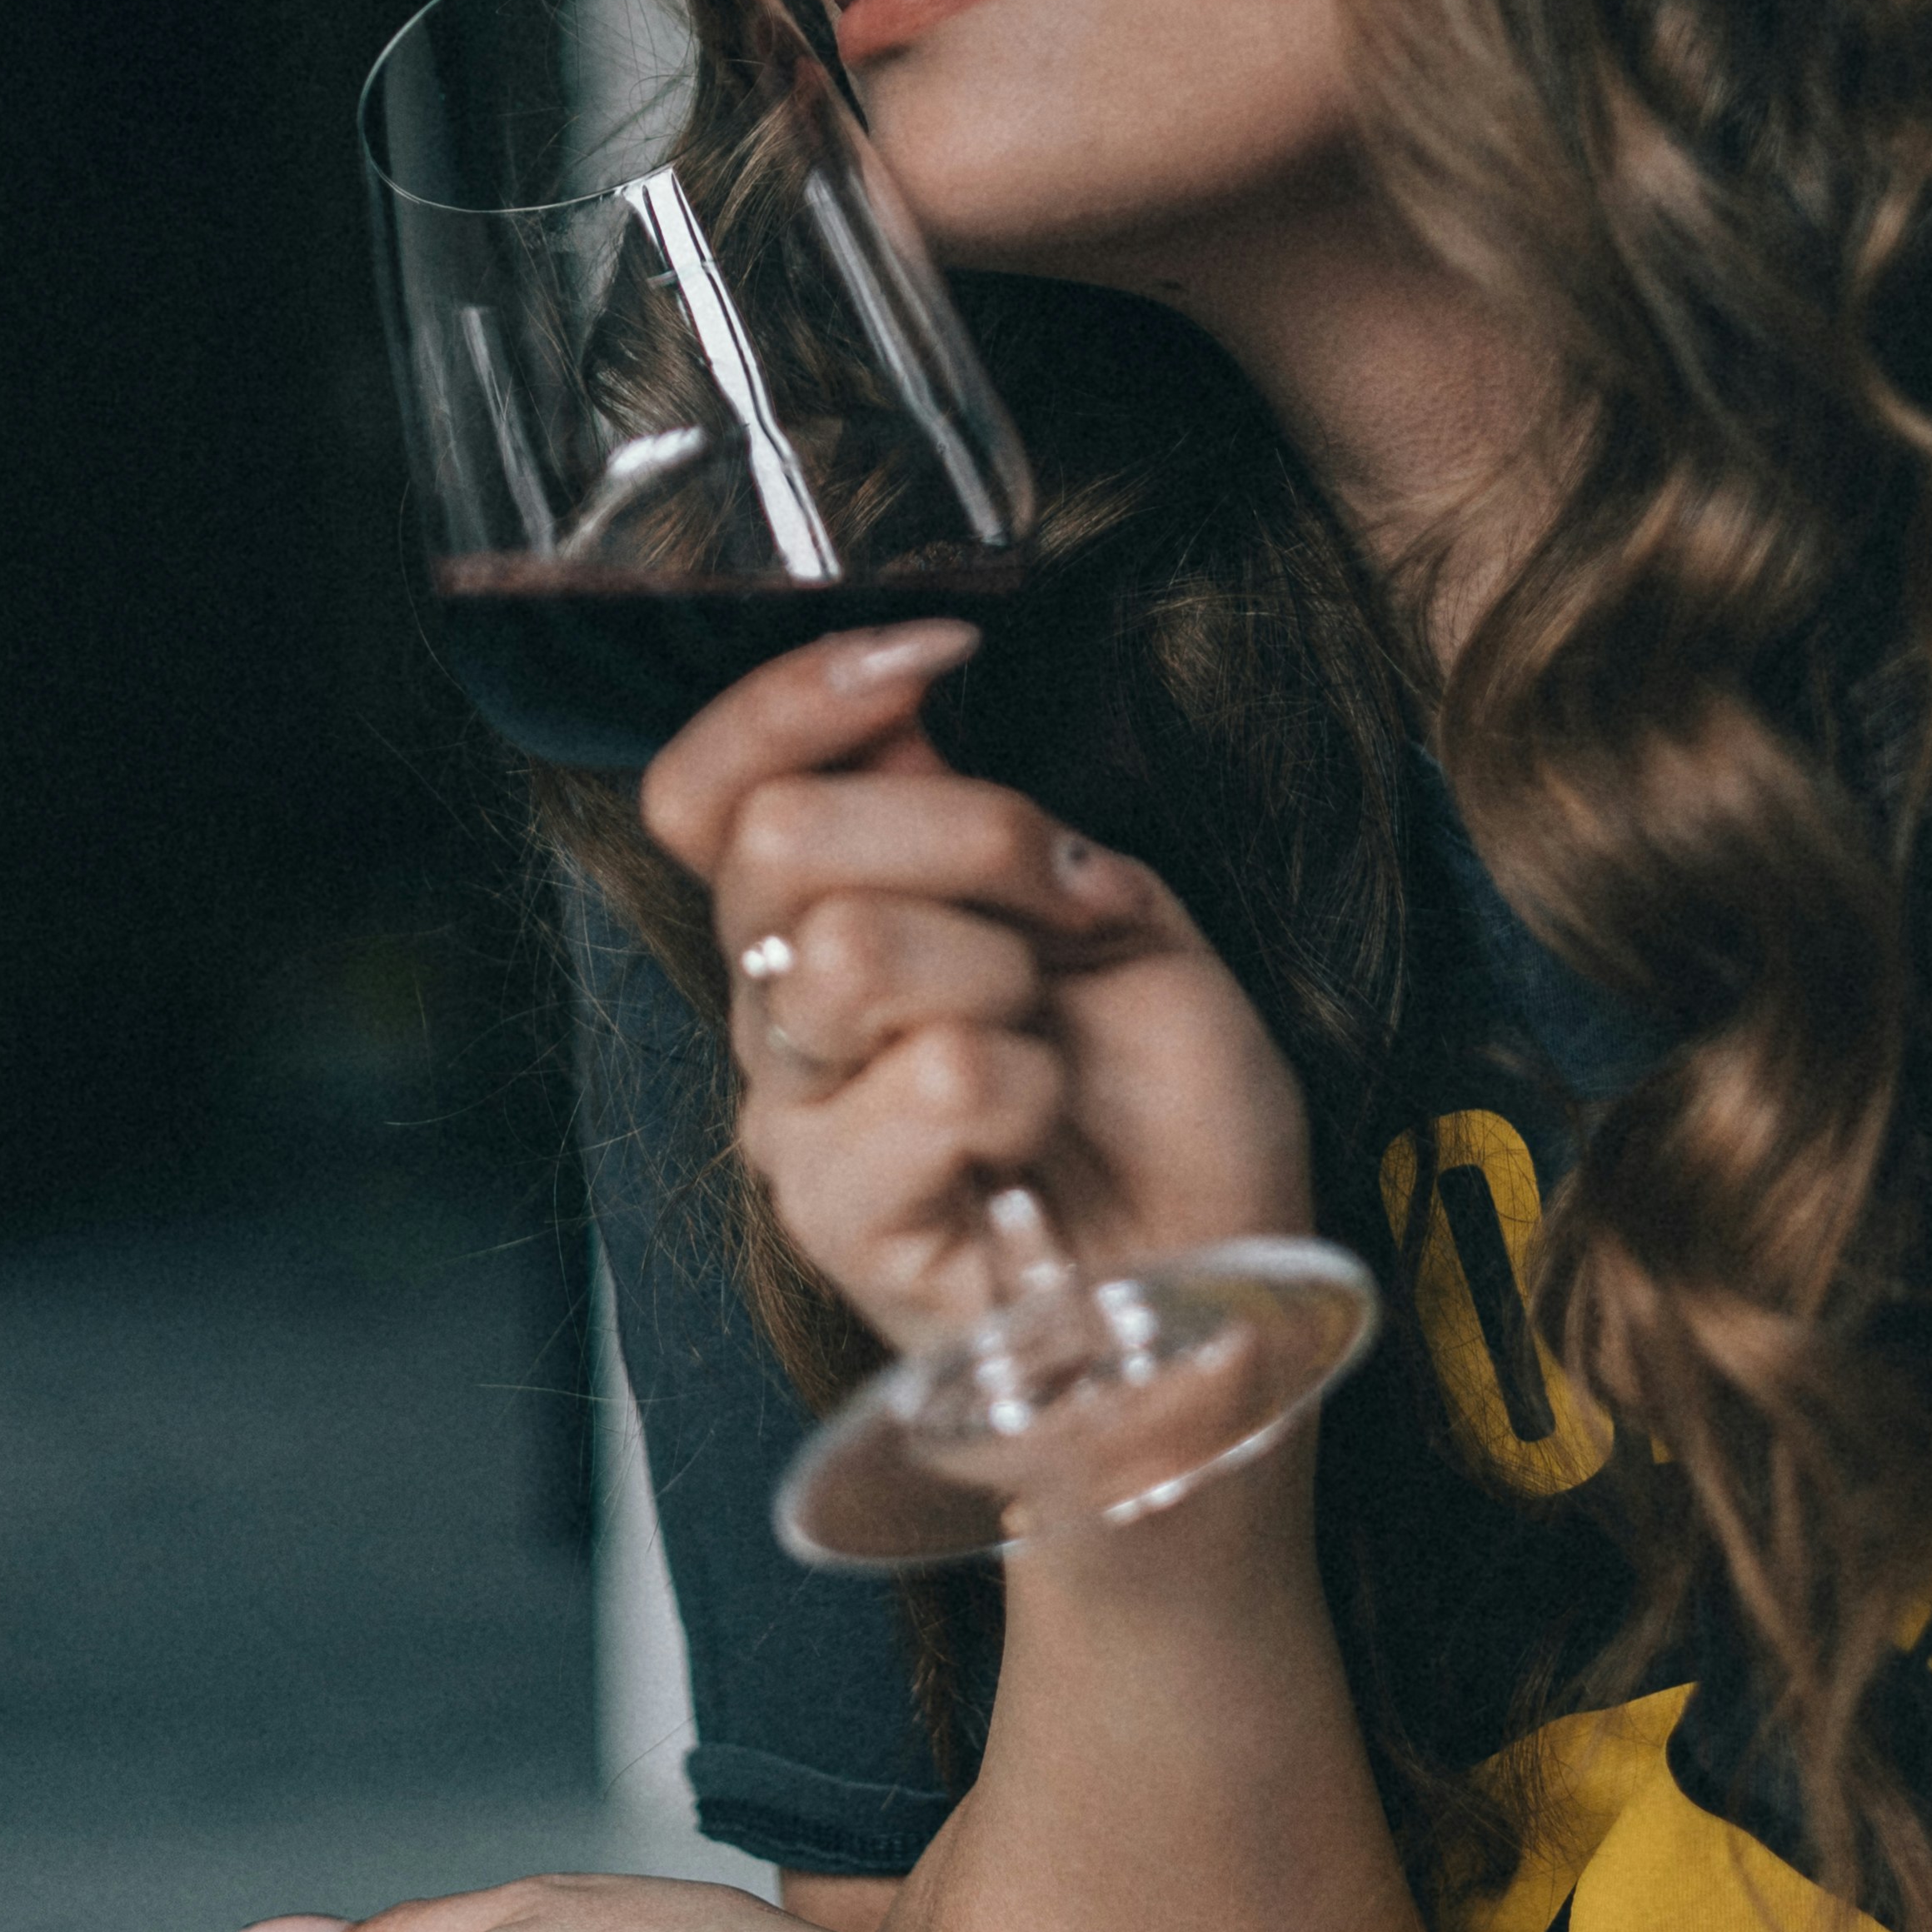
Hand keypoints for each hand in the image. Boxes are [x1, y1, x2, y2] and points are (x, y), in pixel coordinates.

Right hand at [639, 620, 1312, 1357]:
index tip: (938, 653)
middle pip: (778, 838)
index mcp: (831, 914)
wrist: (1223, 1278)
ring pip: (845, 949)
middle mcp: (780, 1006)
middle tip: (1066, 906)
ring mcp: (794, 1115)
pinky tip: (1036, 1144)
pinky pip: (928, 1076)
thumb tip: (904, 718)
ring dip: (999, 973)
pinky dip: (1027, 1088)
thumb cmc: (1174, 1111)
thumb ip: (992, 819)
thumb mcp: (1115, 909)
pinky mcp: (833, 1215)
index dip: (796, 697)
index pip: (709, 783)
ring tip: (1048, 1045)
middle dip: (966, 835)